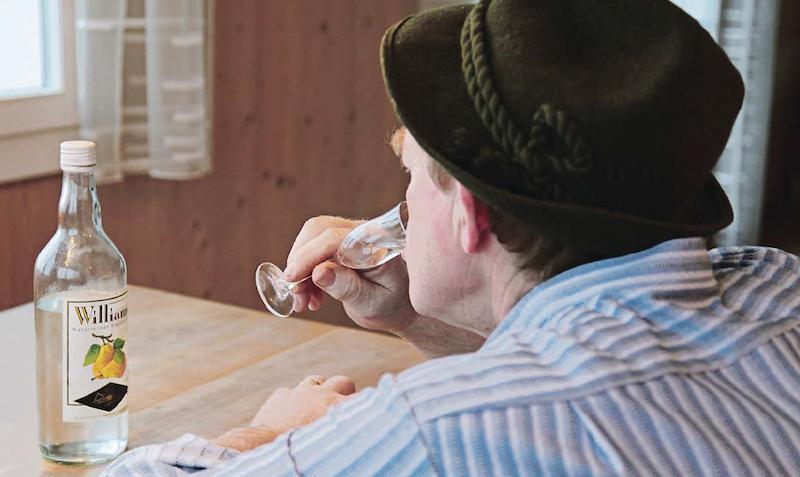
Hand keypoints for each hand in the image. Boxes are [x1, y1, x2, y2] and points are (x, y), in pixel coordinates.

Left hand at [213, 375, 354, 451]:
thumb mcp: (330, 442)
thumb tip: (359, 439)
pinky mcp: (280, 395)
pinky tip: (289, 417)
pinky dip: (292, 402)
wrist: (263, 450)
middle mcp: (321, 395)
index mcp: (337, 407)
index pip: (362, 399)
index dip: (364, 407)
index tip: (364, 416)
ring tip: (314, 410)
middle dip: (344, 393)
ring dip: (318, 393)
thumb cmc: (303, 454)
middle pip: (343, 382)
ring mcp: (299, 392)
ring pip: (317, 381)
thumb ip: (343, 430)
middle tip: (340, 411)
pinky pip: (290, 393)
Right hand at [284, 215, 419, 334]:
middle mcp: (363, 232)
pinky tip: (310, 296)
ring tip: (303, 301)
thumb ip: (347, 287)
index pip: (335, 238)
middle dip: (300, 262)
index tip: (292, 279)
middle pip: (318, 230)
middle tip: (295, 294)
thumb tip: (318, 271)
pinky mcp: (340, 243)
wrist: (400, 306)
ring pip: (312, 239)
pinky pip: (314, 249)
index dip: (309, 256)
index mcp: (377, 244)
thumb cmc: (391, 306)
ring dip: (300, 269)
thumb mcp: (371, 304)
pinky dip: (305, 273)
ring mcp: (350, 234)